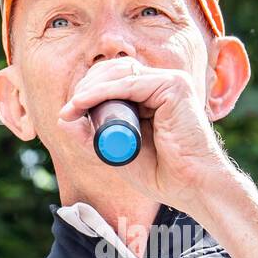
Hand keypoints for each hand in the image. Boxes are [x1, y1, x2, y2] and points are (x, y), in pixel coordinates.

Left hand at [55, 56, 235, 212]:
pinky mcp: (174, 86)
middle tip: (68, 110)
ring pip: (120, 73)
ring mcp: (171, 82)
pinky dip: (102, 91)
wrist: (192, 187)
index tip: (69, 111)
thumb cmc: (163, 175)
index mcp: (155, 96)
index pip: (116, 80)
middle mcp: (164, 84)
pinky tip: (83, 102)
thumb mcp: (118, 154)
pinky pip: (129, 83)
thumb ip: (93, 137)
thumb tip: (64, 118)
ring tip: (72, 108)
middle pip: (116, 70)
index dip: (90, 90)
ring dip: (90, 88)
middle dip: (86, 86)